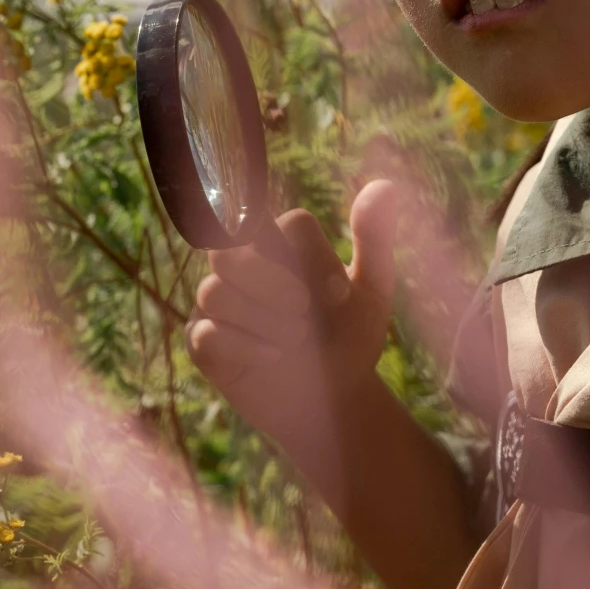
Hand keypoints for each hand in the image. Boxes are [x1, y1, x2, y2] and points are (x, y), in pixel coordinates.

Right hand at [186, 178, 396, 473]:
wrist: (334, 402)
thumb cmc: (351, 338)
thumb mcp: (372, 292)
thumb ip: (374, 239)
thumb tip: (385, 186)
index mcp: (283, 244)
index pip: (284, 225)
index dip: (312, 258)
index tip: (339, 295)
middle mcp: (244, 266)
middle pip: (227, 249)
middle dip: (269, 282)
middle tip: (304, 313)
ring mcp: (219, 304)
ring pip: (214, 292)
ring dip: (262, 318)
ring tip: (296, 342)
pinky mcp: (205, 344)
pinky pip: (205, 334)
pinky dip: (244, 347)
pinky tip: (274, 359)